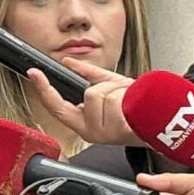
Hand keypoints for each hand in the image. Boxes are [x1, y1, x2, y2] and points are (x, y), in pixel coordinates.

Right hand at [24, 59, 143, 147]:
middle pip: (87, 95)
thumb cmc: (136, 109)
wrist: (159, 120)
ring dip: (120, 92)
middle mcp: (90, 130)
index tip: (34, 73)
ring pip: (102, 95)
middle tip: (117, 89)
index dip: (43, 88)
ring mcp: (104, 132)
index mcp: (83, 122)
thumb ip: (86, 74)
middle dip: (105, 88)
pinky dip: (127, 96)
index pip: (56, 105)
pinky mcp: (117, 130)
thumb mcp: (107, 86)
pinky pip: (114, 100)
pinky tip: (135, 106)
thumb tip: (68, 62)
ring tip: (131, 101)